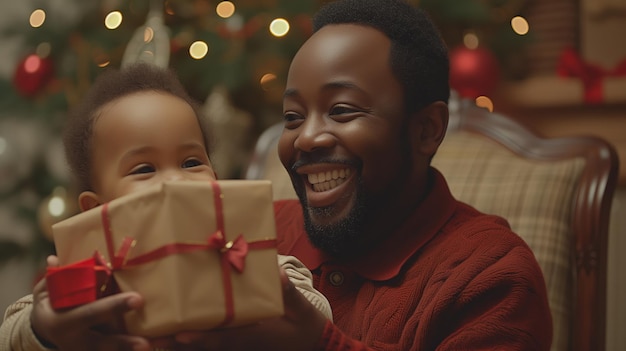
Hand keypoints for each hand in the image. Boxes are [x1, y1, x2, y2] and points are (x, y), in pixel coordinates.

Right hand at [30, 255, 150, 350]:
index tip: (138, 299)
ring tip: (151, 348)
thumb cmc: (50, 305)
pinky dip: (128, 350)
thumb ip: (52, 277)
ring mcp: (84, 350)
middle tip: (146, 343)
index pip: (90, 314)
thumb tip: (54, 258)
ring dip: (129, 350)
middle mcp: (74, 341)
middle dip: (124, 344)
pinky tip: (154, 346)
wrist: (43, 330)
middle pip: (102, 344)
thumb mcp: (44, 292)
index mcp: (62, 322)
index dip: (113, 307)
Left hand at [164, 268, 327, 350]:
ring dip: (177, 345)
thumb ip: (290, 294)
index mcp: (253, 336)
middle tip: (150, 338)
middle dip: (177, 344)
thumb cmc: (305, 326)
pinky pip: (211, 345)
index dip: (201, 338)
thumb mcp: (301, 310)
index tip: (180, 334)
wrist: (312, 344)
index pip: (223, 339)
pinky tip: (172, 336)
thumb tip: (280, 274)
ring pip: (204, 349)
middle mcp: (240, 344)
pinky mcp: (236, 343)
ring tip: (151, 337)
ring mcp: (237, 345)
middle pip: (204, 347)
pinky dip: (192, 342)